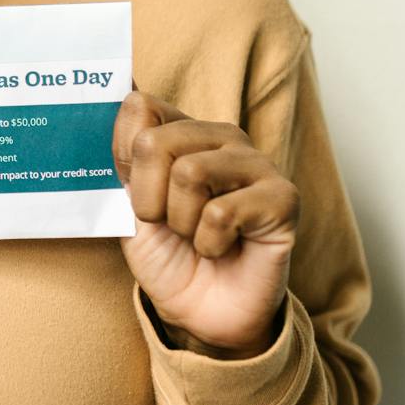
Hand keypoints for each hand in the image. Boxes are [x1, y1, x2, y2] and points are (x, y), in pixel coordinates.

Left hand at [112, 87, 298, 358]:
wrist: (201, 312)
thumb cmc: (169, 256)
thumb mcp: (129, 204)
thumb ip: (125, 154)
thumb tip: (121, 92)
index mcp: (184, 131)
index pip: (140, 107)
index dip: (125, 158)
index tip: (135, 192)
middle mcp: (222, 137)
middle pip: (157, 142)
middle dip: (149, 199)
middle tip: (168, 224)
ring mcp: (257, 164)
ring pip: (190, 173)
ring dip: (180, 222)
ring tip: (197, 235)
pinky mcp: (283, 198)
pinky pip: (221, 212)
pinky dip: (209, 243)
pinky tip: (224, 248)